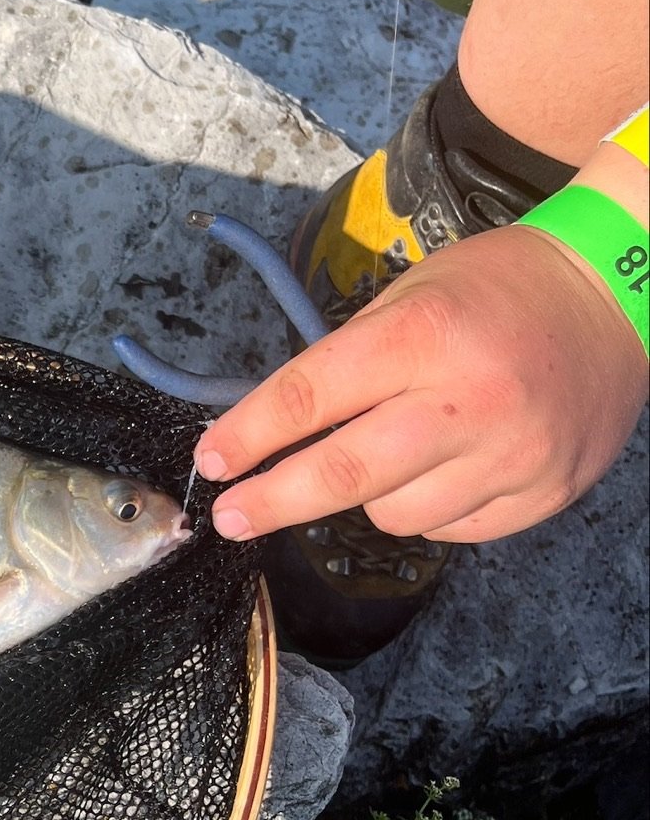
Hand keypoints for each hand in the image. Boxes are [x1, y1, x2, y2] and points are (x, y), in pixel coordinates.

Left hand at [193, 223, 648, 544]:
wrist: (619, 297)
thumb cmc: (499, 289)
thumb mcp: (414, 294)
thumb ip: (349, 360)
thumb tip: (272, 430)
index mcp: (425, 336)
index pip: (311, 396)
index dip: (250, 436)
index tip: (211, 463)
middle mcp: (468, 401)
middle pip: (344, 474)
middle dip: (274, 501)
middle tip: (230, 518)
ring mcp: (511, 455)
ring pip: (394, 515)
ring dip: (370, 496)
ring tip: (397, 450)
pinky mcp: (541, 494)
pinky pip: (450, 530)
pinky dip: (431, 509)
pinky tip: (450, 468)